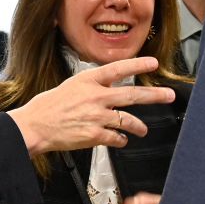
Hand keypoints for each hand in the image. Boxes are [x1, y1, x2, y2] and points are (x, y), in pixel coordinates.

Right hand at [7, 58, 175, 155]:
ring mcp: (96, 116)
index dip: (138, 65)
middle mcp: (95, 96)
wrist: (35, 125)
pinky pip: (116, 137)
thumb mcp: (71, 85)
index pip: (119, 69)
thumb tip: (110, 87)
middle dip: (155, 95)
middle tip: (169, 95)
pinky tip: (121, 140)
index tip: (153, 63)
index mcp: (88, 80)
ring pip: (128, 120)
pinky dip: (121, 139)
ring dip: (139, 126)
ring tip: (143, 130)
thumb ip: (93, 86)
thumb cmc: (50, 106)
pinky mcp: (94, 135)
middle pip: (132, 95)